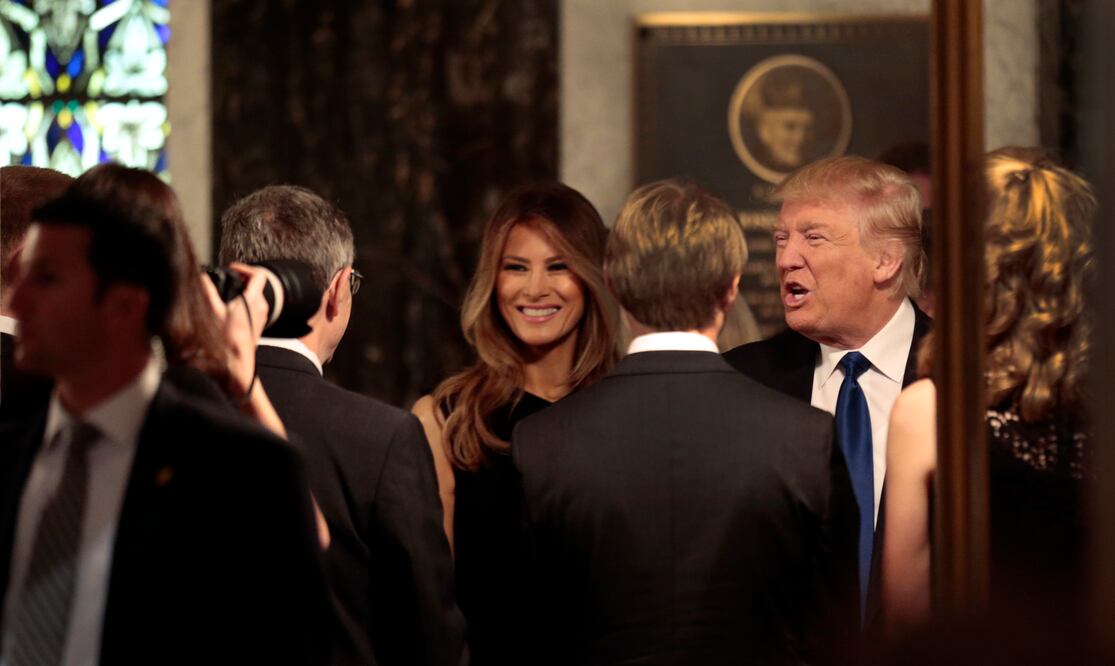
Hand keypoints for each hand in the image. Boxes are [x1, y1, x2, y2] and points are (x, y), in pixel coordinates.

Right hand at [201, 262, 270, 399]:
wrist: (237, 365)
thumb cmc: (228, 341)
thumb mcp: (213, 311)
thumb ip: (207, 290)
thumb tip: (202, 277)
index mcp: (254, 300)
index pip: (258, 275)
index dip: (244, 268)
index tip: (232, 269)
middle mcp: (261, 308)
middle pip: (254, 285)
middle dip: (239, 280)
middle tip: (225, 279)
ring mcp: (260, 318)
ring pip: (252, 297)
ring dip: (239, 292)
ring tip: (224, 294)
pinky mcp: (256, 326)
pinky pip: (250, 308)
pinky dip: (240, 304)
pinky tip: (226, 310)